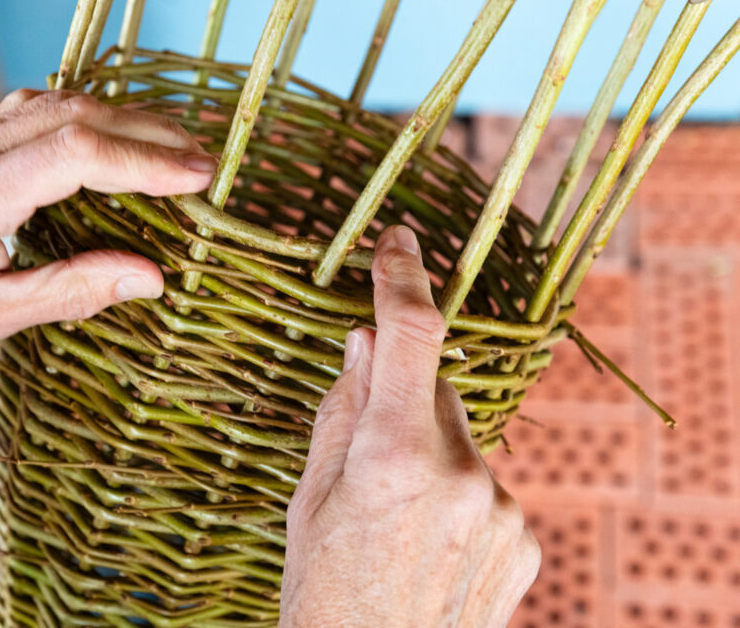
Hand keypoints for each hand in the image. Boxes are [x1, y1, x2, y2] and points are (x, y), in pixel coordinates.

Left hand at [0, 89, 215, 377]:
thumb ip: (74, 291)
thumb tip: (153, 277)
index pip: (74, 155)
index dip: (142, 162)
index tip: (197, 177)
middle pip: (72, 115)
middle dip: (146, 133)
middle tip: (204, 159)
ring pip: (54, 104)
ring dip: (120, 120)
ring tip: (173, 146)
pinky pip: (33, 112)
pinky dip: (85, 120)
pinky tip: (115, 138)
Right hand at [280, 226, 539, 626]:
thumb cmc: (322, 593)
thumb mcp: (309, 498)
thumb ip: (343, 409)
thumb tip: (363, 340)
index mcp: (391, 458)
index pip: (407, 337)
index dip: (402, 278)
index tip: (399, 241)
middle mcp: (461, 474)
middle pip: (434, 389)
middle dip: (402, 399)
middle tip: (369, 455)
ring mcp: (502, 509)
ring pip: (462, 438)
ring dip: (431, 451)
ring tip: (398, 518)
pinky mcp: (525, 539)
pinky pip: (487, 484)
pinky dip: (459, 493)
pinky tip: (430, 541)